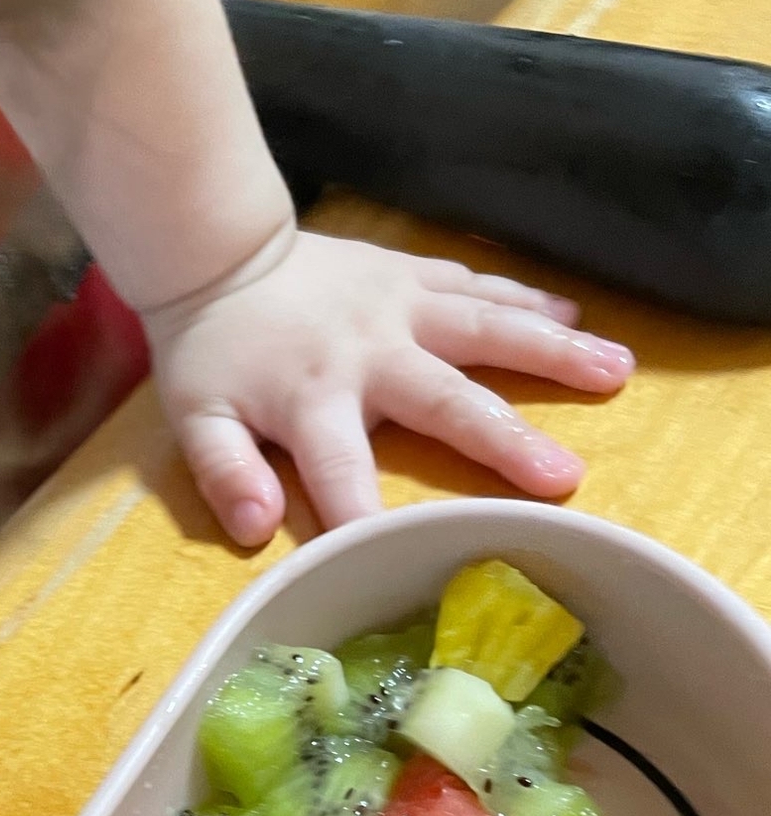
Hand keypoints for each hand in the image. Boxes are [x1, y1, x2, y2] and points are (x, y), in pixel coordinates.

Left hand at [143, 230, 633, 545]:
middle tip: (564, 478)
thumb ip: (225, 474)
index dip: (368, 519)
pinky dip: (527, 301)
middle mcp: (371, 352)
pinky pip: (477, 286)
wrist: (217, 255)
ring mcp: (401, 307)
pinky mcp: (413, 275)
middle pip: (445, 402)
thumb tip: (256, 528)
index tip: (413, 560)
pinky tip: (577, 318)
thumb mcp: (197, 421)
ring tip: (617, 373)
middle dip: (504, 442)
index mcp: (313, 400)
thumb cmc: (213, 353)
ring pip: (486, 330)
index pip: (341, 474)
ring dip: (553, 352)